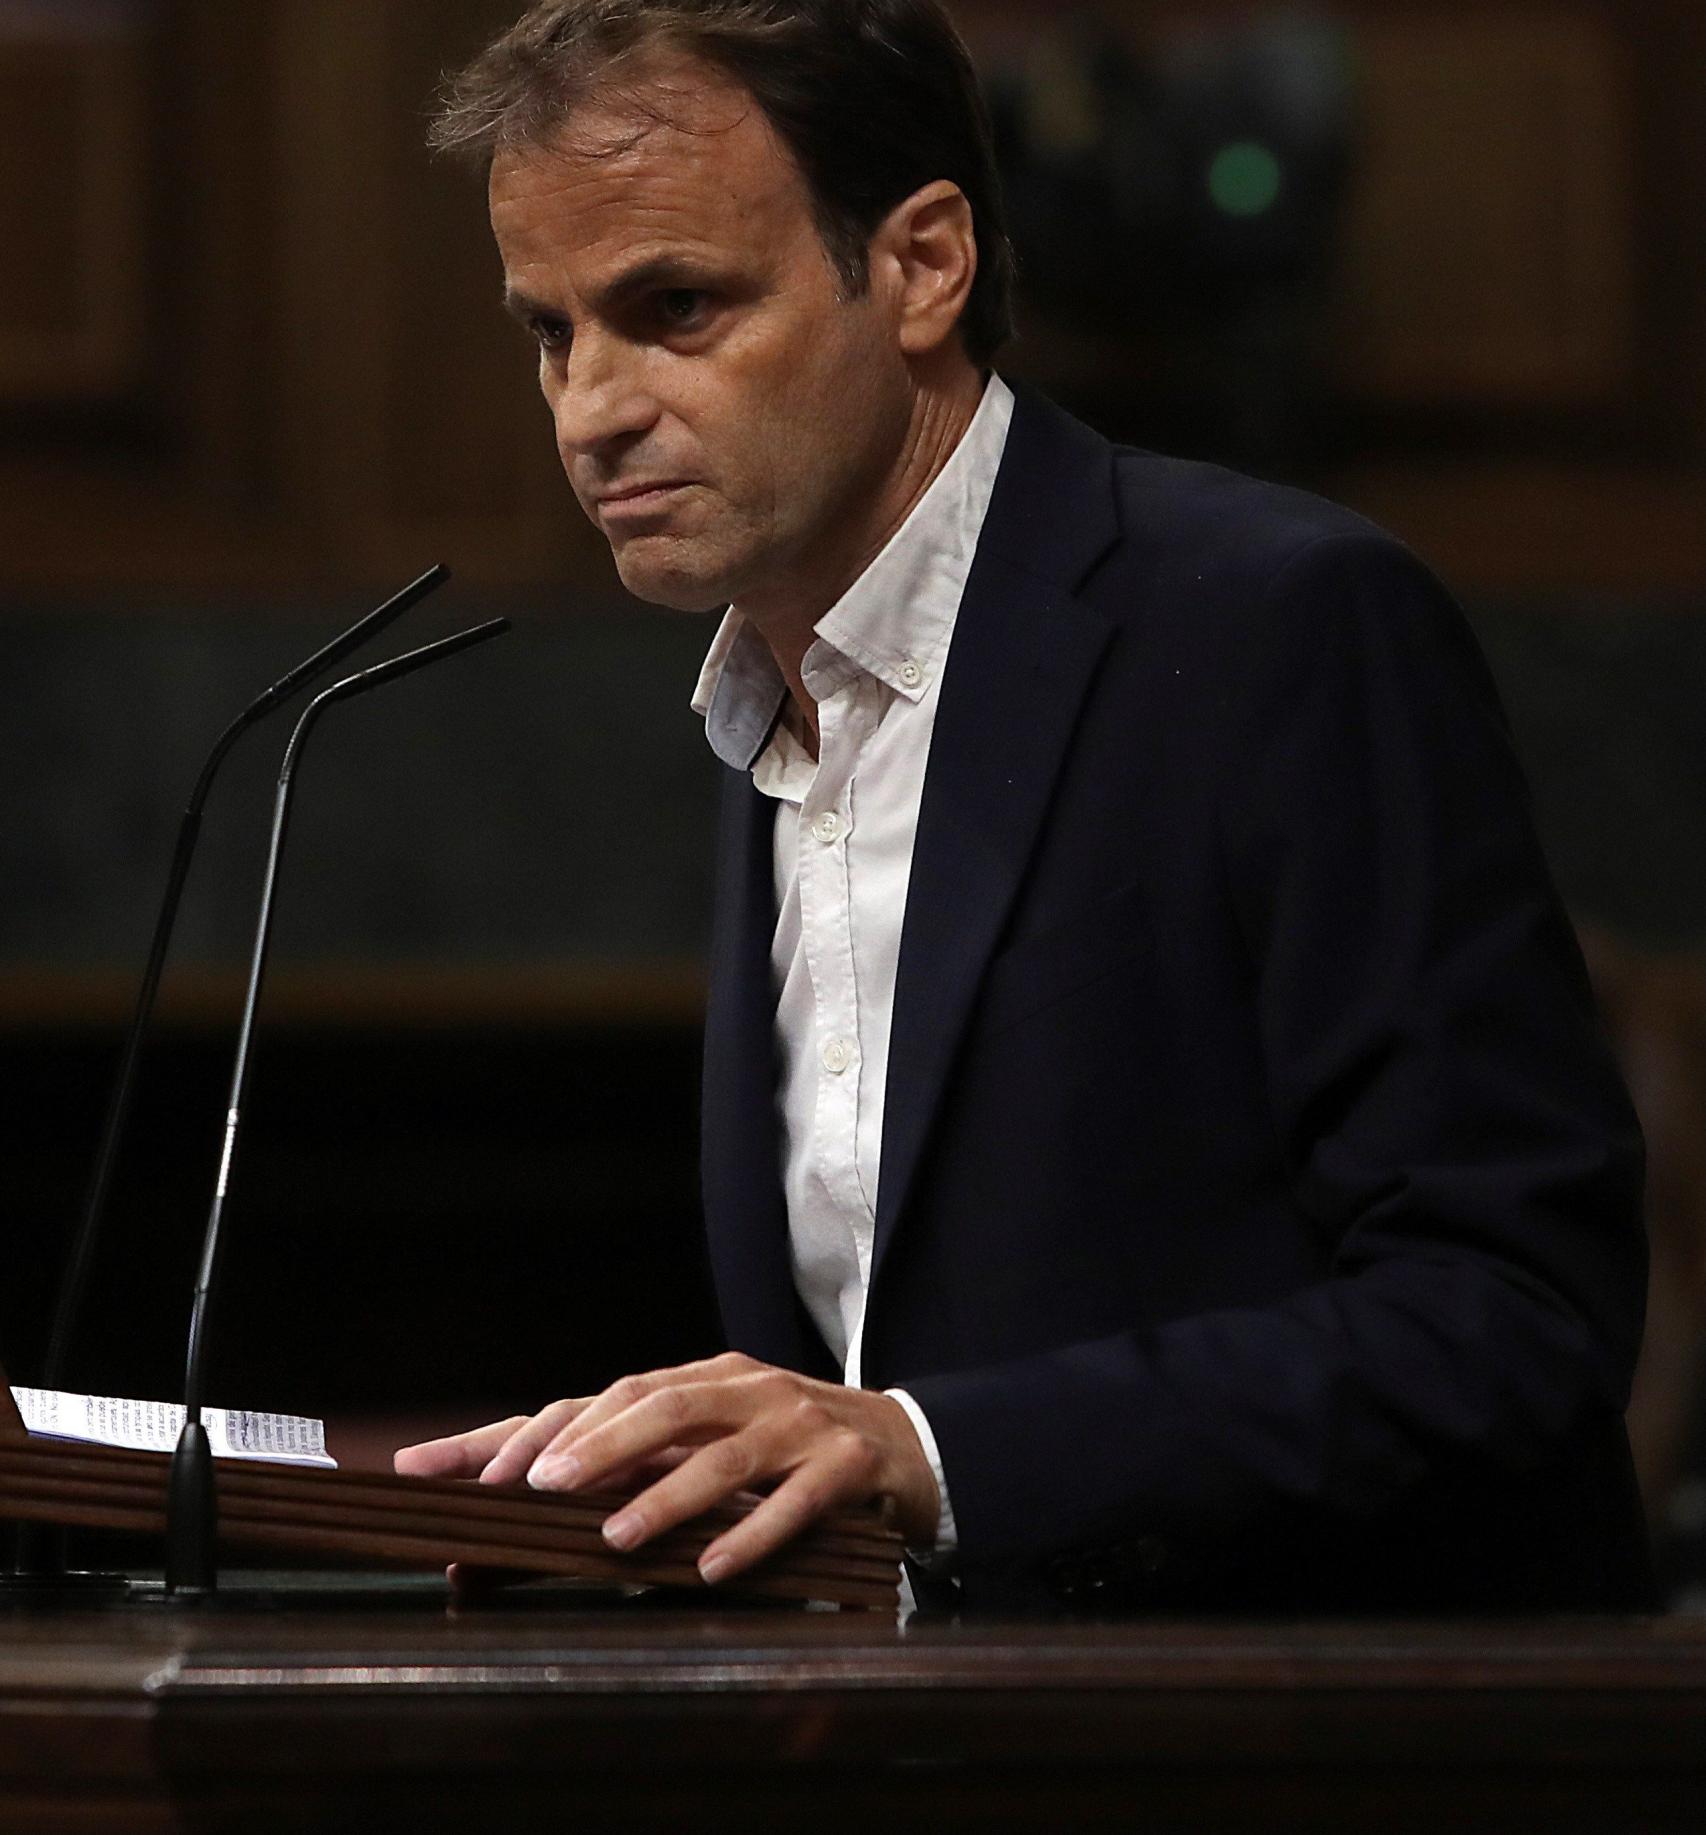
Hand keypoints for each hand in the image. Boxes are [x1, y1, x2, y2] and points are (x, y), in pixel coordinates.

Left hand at [393, 1353, 938, 1585]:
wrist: (904, 1441)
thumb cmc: (785, 1448)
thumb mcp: (714, 1440)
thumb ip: (637, 1470)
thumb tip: (520, 1522)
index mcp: (705, 1378)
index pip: (610, 1392)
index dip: (541, 1429)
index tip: (475, 1473)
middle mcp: (746, 1389)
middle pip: (660, 1405)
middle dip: (594, 1445)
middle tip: (538, 1488)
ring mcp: (798, 1423)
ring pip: (724, 1455)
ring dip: (665, 1496)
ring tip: (615, 1537)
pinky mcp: (846, 1465)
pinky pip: (797, 1502)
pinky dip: (753, 1532)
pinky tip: (714, 1567)